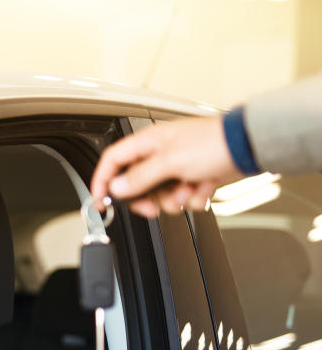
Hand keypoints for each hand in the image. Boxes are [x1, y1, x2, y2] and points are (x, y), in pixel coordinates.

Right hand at [90, 116, 243, 217]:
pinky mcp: (192, 177)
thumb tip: (117, 188)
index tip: (100, 200)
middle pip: (136, 184)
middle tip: (154, 206)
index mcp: (148, 143)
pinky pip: (181, 197)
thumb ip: (140, 177)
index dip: (102, 180)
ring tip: (189, 190)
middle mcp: (159, 154)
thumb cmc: (214, 143)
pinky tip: (203, 186)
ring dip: (174, 199)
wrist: (248, 147)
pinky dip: (193, 197)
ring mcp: (176, 166)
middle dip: (147, 199)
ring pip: (160, 194)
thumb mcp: (170, 162)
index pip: (112, 160)